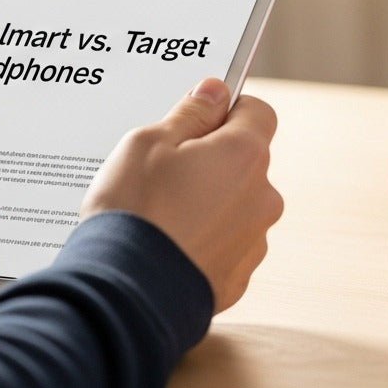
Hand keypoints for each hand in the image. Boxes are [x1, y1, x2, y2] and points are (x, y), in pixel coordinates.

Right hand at [81, 78, 282, 312]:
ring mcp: (254, 241)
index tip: (198, 118)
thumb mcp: (147, 142)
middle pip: (246, 163)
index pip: (258, 112)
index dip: (228, 110)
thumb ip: (190, 113)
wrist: (124, 295)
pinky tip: (168, 246)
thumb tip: (216, 92)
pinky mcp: (238, 278)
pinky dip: (203, 242)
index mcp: (245, 155)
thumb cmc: (134, 211)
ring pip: (236, 207)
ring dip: (210, 204)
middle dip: (213, 161)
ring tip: (161, 216)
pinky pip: (225, 246)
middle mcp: (262, 197)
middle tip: (165, 173)